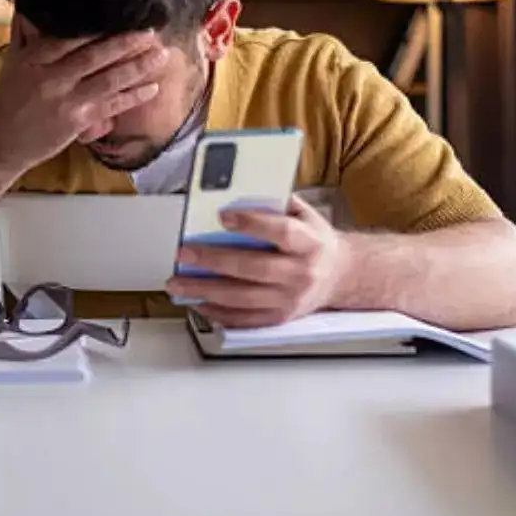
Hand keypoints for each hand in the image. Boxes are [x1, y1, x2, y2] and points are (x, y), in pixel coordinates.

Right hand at [0, 23, 167, 174]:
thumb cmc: (8, 101)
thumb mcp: (13, 62)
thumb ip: (24, 34)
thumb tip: (30, 5)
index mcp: (35, 58)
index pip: (70, 37)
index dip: (98, 26)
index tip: (121, 14)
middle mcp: (52, 77)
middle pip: (95, 55)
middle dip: (126, 42)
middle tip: (151, 30)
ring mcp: (67, 100)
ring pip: (108, 80)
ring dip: (137, 67)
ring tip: (160, 55)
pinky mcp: (78, 121)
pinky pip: (111, 106)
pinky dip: (133, 97)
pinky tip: (152, 88)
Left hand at [167, 194, 343, 327]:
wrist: (338, 276)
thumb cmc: (313, 241)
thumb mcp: (305, 215)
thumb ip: (276, 205)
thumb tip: (235, 195)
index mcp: (310, 243)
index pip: (282, 233)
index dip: (252, 224)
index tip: (222, 217)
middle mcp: (301, 274)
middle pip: (254, 268)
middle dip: (214, 261)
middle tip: (184, 254)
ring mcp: (289, 300)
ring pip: (243, 299)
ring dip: (205, 291)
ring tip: (177, 283)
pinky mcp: (279, 319)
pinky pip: (244, 320)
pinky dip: (217, 313)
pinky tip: (196, 301)